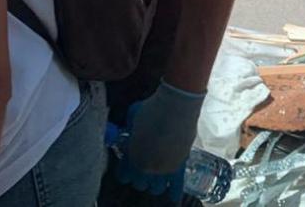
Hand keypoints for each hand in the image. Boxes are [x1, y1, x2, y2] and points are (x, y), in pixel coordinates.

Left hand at [115, 81, 204, 200]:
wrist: (177, 106)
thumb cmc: (152, 108)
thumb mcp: (133, 117)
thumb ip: (128, 129)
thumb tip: (127, 132)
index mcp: (132, 157)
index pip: (123, 176)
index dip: (125, 170)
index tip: (128, 163)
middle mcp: (146, 168)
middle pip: (139, 183)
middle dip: (139, 175)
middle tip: (143, 165)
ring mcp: (164, 170)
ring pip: (156, 189)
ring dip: (155, 183)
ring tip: (156, 175)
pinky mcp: (180, 167)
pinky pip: (177, 186)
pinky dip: (175, 193)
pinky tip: (173, 199)